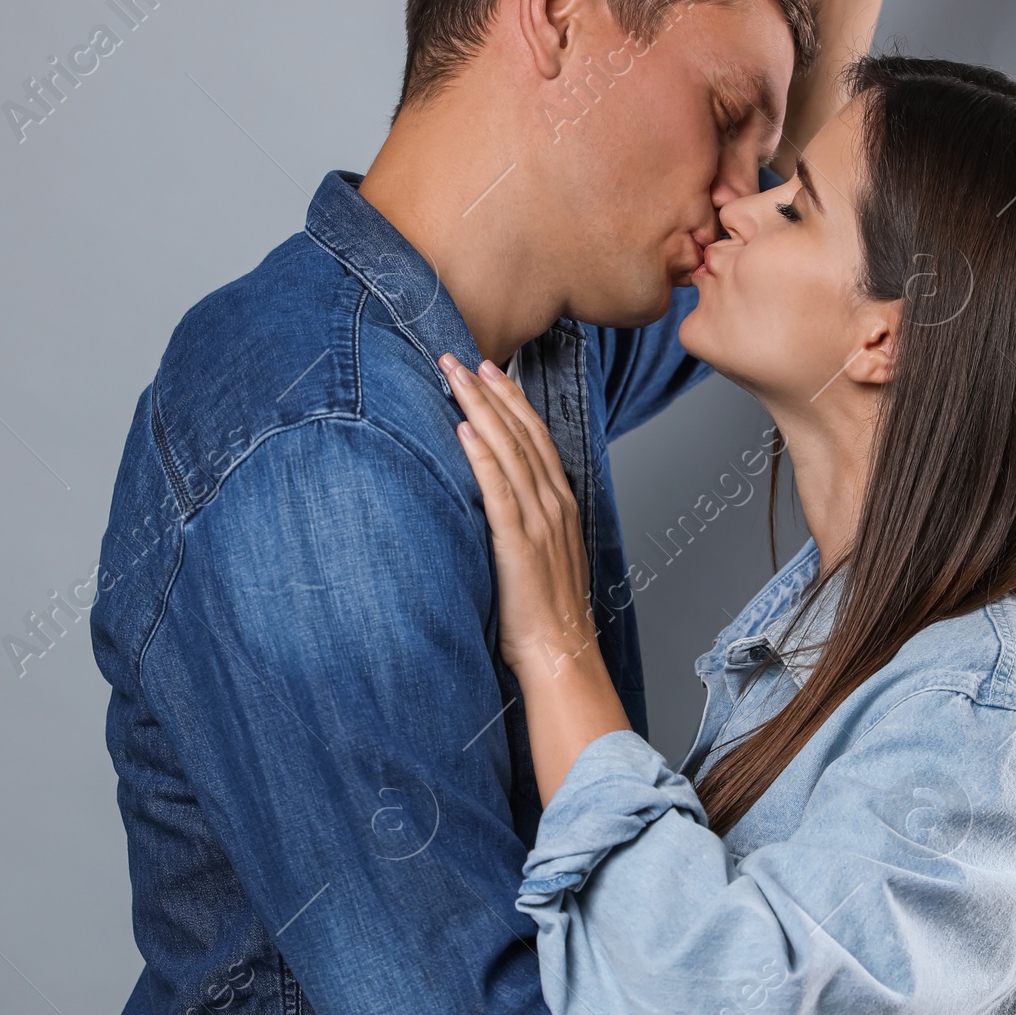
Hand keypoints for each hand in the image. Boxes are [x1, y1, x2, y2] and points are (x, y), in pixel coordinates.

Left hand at [444, 355, 628, 801]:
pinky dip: (482, 456)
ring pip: (509, 451)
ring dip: (479, 409)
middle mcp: (554, 505)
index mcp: (561, 506)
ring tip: (453, 375)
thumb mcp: (539, 560)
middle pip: (521, 433)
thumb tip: (493, 507)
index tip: (489, 369)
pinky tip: (464, 428)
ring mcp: (539, 523)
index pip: (536, 439)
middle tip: (460, 356)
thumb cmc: (545, 618)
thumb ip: (522, 526)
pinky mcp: (518, 544)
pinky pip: (498, 490)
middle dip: (490, 391)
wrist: (562, 658)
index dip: (511, 401)